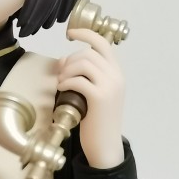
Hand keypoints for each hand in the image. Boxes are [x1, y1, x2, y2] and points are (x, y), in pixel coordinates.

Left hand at [57, 28, 124, 168]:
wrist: (105, 144)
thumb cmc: (97, 119)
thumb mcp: (95, 93)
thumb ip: (85, 75)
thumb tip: (63, 60)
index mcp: (117, 73)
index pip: (103, 43)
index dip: (86, 34)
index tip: (71, 33)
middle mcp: (116, 76)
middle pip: (87, 54)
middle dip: (69, 60)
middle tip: (61, 74)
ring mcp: (110, 86)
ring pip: (82, 64)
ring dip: (66, 71)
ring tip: (61, 83)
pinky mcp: (100, 97)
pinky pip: (78, 80)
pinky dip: (66, 82)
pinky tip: (62, 89)